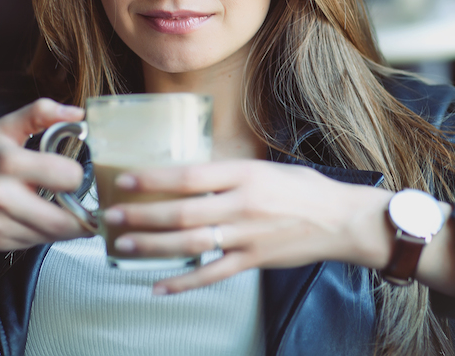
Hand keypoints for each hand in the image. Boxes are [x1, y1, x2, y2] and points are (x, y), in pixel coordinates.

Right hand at [0, 99, 90, 249]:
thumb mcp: (4, 126)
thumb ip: (42, 113)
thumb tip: (77, 114)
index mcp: (8, 163)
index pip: (67, 177)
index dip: (78, 176)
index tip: (75, 173)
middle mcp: (2, 197)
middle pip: (65, 219)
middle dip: (83, 214)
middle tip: (88, 205)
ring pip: (53, 236)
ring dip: (67, 226)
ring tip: (64, 209)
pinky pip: (36, 243)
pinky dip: (46, 233)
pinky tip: (39, 217)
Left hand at [101, 160, 394, 293]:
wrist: (341, 219)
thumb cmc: (306, 188)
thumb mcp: (267, 168)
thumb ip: (230, 173)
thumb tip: (190, 176)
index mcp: (246, 175)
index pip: (190, 175)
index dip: (154, 178)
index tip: (126, 179)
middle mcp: (243, 205)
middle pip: (183, 212)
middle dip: (142, 214)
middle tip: (112, 215)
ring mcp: (248, 236)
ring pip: (191, 244)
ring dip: (153, 246)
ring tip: (123, 245)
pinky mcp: (254, 260)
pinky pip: (213, 274)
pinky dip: (184, 282)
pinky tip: (159, 285)